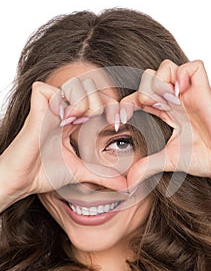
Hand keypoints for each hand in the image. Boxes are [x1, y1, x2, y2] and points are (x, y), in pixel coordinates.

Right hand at [0, 78, 126, 210]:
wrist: (22, 181)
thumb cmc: (44, 174)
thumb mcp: (82, 172)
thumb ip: (104, 176)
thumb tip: (127, 186)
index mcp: (73, 120)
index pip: (97, 101)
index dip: (112, 106)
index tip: (120, 122)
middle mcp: (63, 110)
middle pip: (90, 87)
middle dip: (104, 101)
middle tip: (108, 121)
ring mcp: (49, 107)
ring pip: (74, 84)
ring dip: (85, 101)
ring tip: (83, 122)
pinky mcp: (36, 108)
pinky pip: (50, 90)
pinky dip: (62, 102)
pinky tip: (65, 121)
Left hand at [119, 60, 210, 186]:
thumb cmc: (204, 158)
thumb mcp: (168, 160)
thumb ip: (147, 166)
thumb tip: (127, 182)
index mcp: (166, 112)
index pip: (138, 97)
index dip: (124, 104)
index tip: (118, 121)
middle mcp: (176, 99)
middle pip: (148, 76)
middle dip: (140, 92)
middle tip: (147, 112)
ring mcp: (190, 93)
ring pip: (166, 67)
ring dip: (158, 84)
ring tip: (164, 105)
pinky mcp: (205, 90)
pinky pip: (192, 66)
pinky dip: (182, 76)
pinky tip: (180, 96)